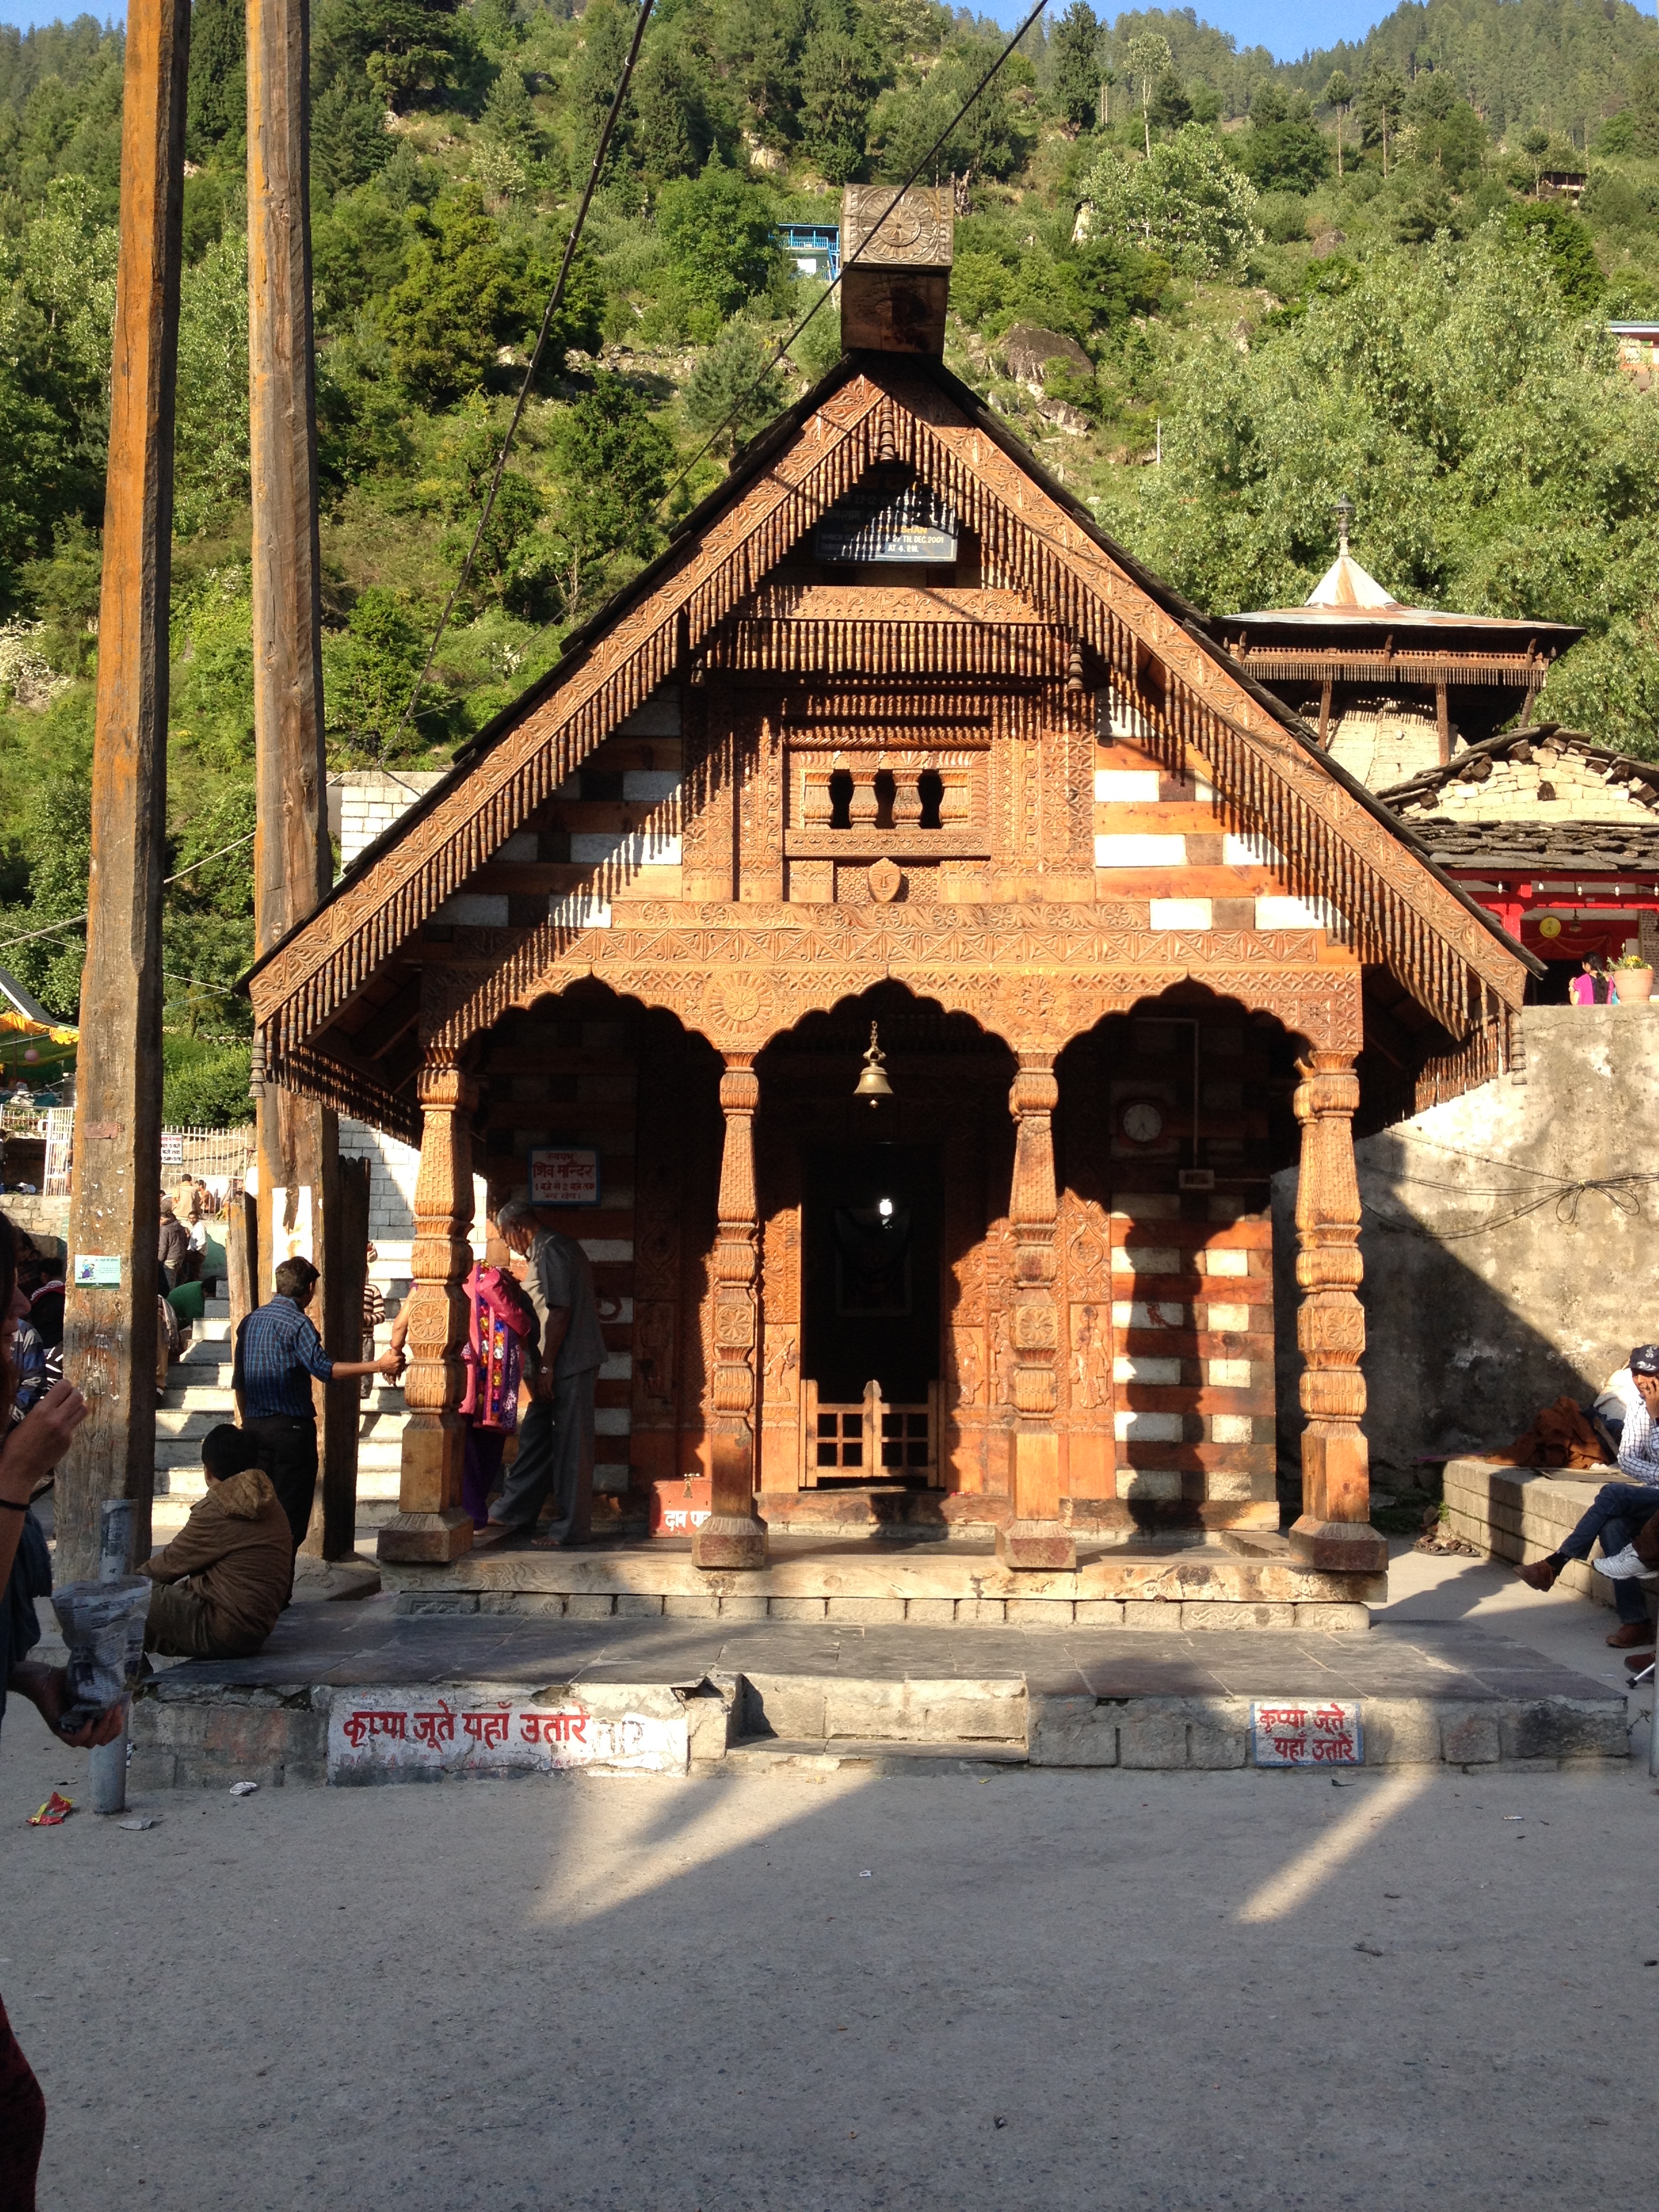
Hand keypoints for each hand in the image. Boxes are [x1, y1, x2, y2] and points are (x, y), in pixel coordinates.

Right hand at [0, 1378, 88, 1498]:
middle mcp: (57, 1419)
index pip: (64, 1386)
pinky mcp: (68, 1442)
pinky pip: (74, 1427)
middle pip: (78, 1396)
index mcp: (42, 1410)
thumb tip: (53, 1401)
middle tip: (68, 1397)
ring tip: (69, 1410)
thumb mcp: (26, 1420)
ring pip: (83, 1410)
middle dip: (74, 1393)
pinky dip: (70, 1424)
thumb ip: (42, 1409)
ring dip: (77, 1407)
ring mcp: (65, 1431)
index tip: (62, 1388)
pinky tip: (59, 1430)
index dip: (65, 1385)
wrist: (18, 1469)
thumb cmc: (15, 1445)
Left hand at [12, 1663, 124, 1747]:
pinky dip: (85, 1733)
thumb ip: (105, 1692)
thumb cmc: (69, 1681)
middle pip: (102, 1741)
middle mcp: (82, 1729)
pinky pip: (75, 1740)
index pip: (108, 1735)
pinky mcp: (59, 1730)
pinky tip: (89, 1720)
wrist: (47, 1679)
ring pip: (90, 1743)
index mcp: (91, 1721)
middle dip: (113, 1727)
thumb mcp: (92, 1686)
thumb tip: (124, 1691)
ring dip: (102, 1730)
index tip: (121, 1711)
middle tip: (116, 1709)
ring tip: (106, 1712)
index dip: (117, 1727)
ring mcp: (70, 1731)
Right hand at [374, 1349, 402, 1375]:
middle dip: (402, 1360)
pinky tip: (399, 1367)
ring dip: (402, 1365)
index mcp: (397, 1359)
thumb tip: (396, 1348)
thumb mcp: (387, 1352)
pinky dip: (400, 1369)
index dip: (403, 1356)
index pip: (403, 1357)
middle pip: (404, 1362)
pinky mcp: (395, 1372)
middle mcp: (398, 1364)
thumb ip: (393, 1350)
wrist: (380, 1366)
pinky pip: (400, 1370)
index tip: (402, 1356)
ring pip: (403, 1366)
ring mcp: (397, 1368)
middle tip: (401, 1360)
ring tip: (401, 1364)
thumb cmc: (383, 1359)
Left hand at [530, 1368, 553, 1403]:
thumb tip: (543, 1386)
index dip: (539, 1398)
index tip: (541, 1401)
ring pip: (545, 1394)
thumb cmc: (543, 1371)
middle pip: (541, 1394)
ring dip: (548, 1398)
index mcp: (537, 1384)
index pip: (537, 1393)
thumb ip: (540, 1382)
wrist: (545, 1367)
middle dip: (544, 1399)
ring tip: (550, 1400)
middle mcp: (539, 1385)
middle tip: (546, 1402)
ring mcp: (543, 1384)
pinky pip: (549, 1391)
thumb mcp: (540, 1378)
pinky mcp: (548, 1383)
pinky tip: (553, 1397)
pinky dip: (551, 1395)